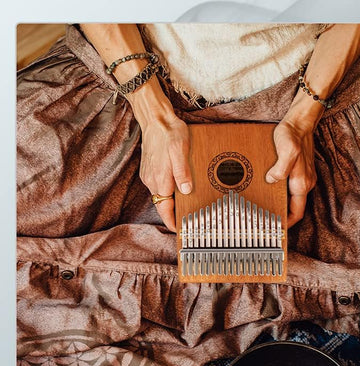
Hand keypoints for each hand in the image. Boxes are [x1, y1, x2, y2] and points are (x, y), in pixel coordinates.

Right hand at [138, 112, 191, 231]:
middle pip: (163, 205)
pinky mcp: (149, 169)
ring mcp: (149, 175)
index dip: (172, 222)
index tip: (180, 231)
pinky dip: (167, 193)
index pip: (164, 209)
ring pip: (160, 196)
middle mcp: (152, 181)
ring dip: (171, 204)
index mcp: (160, 180)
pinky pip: (158, 187)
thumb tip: (185, 190)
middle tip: (188, 222)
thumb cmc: (169, 132)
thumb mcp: (180, 151)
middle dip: (174, 215)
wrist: (154, 117)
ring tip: (185, 208)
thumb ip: (182, 172)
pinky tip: (178, 190)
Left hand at [266, 116, 317, 227]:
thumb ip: (280, 168)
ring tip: (266, 206)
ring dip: (281, 203)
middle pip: (294, 207)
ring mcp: (303, 177)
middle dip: (282, 214)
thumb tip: (272, 180)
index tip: (277, 229)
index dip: (288, 223)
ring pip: (292, 198)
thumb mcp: (286, 150)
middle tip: (266, 220)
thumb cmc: (293, 134)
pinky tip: (270, 188)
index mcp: (301, 183)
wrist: (300, 121)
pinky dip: (282, 192)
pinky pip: (291, 187)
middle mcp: (305, 183)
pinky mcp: (299, 171)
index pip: (297, 212)